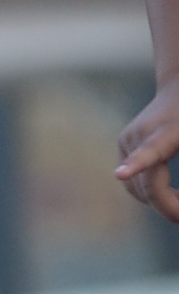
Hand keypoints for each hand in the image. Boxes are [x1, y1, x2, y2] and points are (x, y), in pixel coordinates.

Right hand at [115, 79, 178, 223]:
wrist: (178, 87)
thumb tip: (178, 200)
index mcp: (167, 132)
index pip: (150, 151)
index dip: (136, 164)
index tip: (121, 173)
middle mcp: (141, 135)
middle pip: (148, 183)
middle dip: (168, 206)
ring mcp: (128, 139)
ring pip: (137, 186)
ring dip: (158, 202)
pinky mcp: (123, 143)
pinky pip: (132, 180)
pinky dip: (148, 192)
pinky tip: (168, 194)